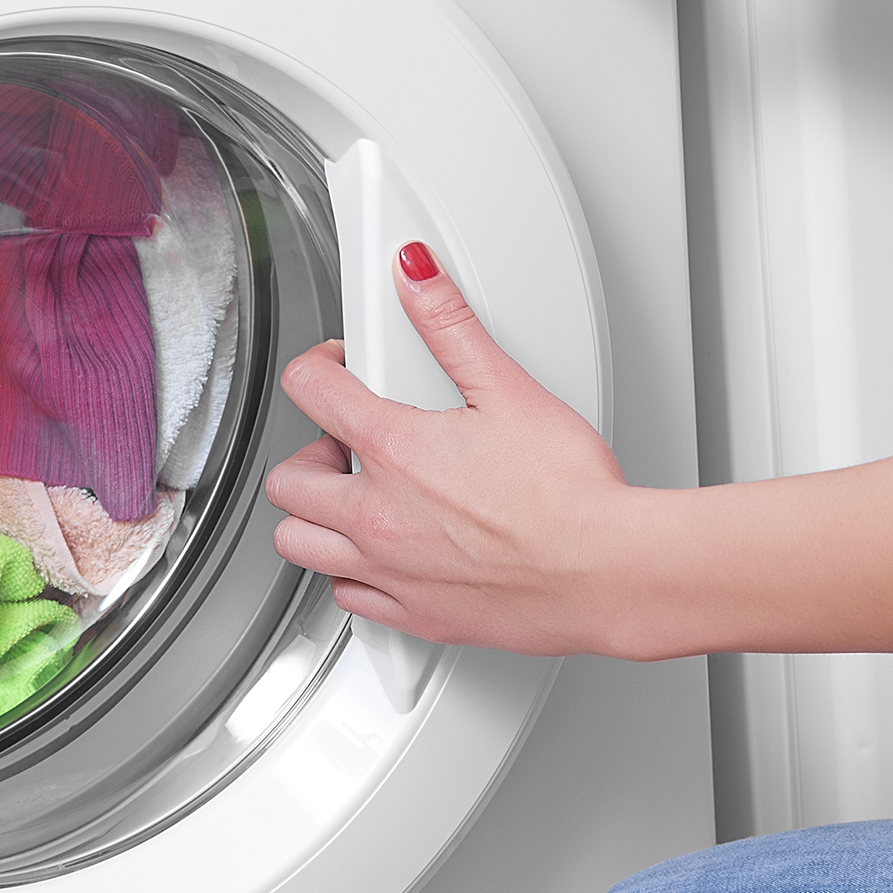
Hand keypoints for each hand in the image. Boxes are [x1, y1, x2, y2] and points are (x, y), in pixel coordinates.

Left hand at [264, 247, 664, 656]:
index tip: (341, 368)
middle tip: (346, 444)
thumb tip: (417, 277)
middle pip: (288, 480)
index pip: (310, 390)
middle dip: (308, 454)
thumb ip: (452, 326)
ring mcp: (390, 572)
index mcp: (394, 449)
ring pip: (299, 545)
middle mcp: (376, 516)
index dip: (320, 366)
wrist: (604, 571)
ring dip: (315, 518)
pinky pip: (348, 598)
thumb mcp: (511, 389)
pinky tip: (386, 555)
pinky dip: (353, 574)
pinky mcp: (416, 616)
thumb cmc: (568, 493)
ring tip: (356, 499)